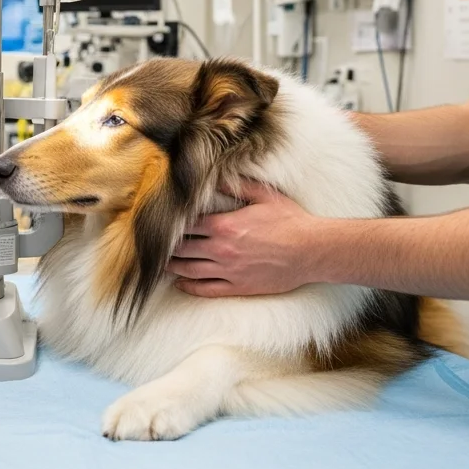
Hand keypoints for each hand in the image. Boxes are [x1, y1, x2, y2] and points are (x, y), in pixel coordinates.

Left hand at [168, 180, 321, 297]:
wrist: (311, 250)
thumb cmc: (290, 221)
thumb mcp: (264, 196)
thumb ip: (238, 186)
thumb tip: (218, 178)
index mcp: (224, 225)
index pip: (187, 225)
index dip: (174, 225)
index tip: (164, 224)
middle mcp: (221, 250)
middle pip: (183, 249)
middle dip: (168, 247)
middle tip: (157, 246)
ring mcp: (228, 271)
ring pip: (189, 271)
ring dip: (172, 268)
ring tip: (162, 265)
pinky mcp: (238, 287)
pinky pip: (206, 290)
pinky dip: (189, 287)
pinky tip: (180, 284)